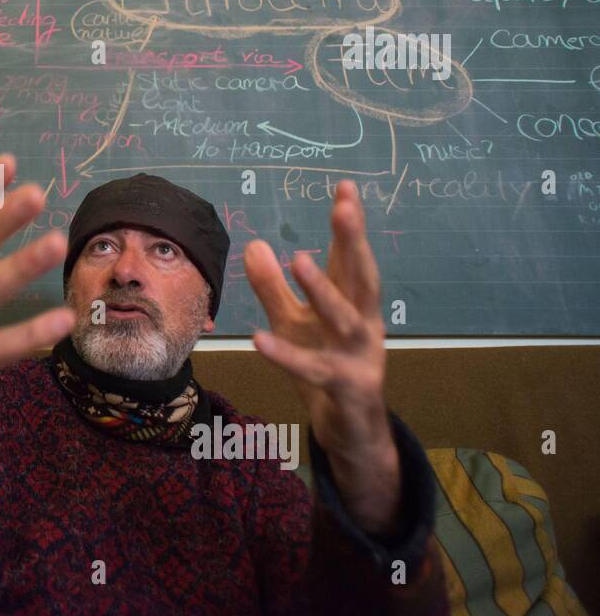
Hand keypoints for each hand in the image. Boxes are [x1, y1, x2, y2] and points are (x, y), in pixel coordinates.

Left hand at [243, 180, 400, 536]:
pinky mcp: (345, 386)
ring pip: (343, 318)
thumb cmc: (324, 364)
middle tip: (344, 208)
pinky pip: (313, 368)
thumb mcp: (292, 321)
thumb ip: (273, 287)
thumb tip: (254, 244)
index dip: (348, 224)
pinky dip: (287, 355)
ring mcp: (359, 356)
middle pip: (361, 276)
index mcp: (353, 304)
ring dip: (322, 289)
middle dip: (354, 241)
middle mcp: (362, 324)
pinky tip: (260, 339)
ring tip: (297, 258)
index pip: (350, 257)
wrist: (349, 429)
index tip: (344, 187)